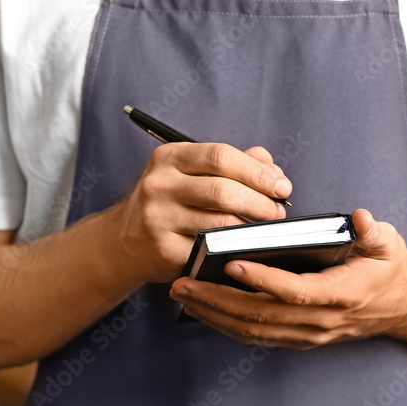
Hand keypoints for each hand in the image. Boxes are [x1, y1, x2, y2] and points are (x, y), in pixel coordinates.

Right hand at [112, 143, 292, 282]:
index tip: (281, 186)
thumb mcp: (192, 173)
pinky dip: (232, 248)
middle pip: (222, 190)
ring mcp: (157, 218)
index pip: (220, 156)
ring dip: (250, 228)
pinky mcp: (163, 249)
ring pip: (219, 223)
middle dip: (259, 202)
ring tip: (264, 229)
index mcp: (169, 157)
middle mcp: (159, 184)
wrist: (125, 242)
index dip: (257, 172)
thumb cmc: (171, 202)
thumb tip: (272, 170)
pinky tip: (242, 247)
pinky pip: (209, 249)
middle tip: (278, 212)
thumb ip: (235, 164)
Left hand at [168, 209, 406, 348]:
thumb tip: (359, 218)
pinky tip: (201, 309)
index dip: (263, 279)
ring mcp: (308, 335)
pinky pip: (256, 336)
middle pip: (262, 316)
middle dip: (218, 300)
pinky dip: (225, 324)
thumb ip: (373, 232)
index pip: (295, 291)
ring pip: (253, 330)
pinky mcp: (298, 339)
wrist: (404, 306)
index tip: (232, 262)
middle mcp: (321, 321)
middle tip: (183, 282)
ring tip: (182, 294)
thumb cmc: (390, 268)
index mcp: (342, 295)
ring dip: (213, 314)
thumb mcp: (389, 243)